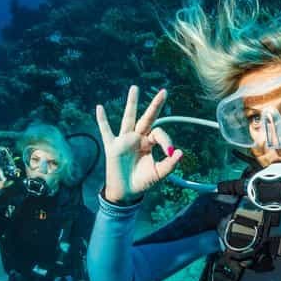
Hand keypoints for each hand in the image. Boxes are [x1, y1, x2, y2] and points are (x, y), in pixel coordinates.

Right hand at [95, 86, 182, 203]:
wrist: (126, 193)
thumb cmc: (142, 182)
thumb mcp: (159, 174)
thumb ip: (169, 164)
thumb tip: (180, 152)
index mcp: (149, 143)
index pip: (159, 133)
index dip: (167, 141)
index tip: (171, 153)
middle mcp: (138, 138)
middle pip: (147, 118)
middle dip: (155, 105)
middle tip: (164, 91)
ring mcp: (124, 141)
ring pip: (128, 118)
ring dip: (132, 104)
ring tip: (135, 88)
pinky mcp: (112, 147)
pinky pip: (106, 131)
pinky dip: (102, 120)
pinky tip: (99, 107)